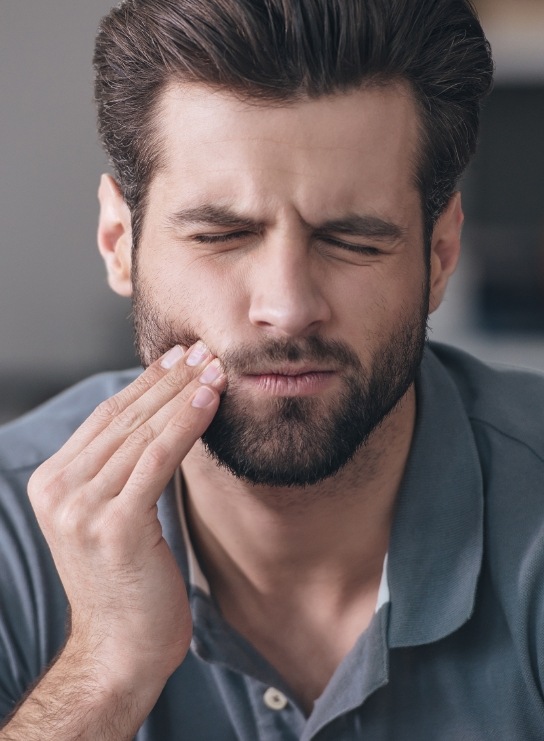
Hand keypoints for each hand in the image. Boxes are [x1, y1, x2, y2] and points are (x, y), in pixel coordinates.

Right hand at [27, 342, 225, 690]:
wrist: (120, 651)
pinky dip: (185, 424)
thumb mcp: (112, 516)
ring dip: (183, 394)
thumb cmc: (127, 583)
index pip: (105, 417)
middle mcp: (59, 490)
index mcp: (52, 482)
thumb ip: (119, 470)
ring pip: (142, 432)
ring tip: (215, 368)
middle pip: (123, 418)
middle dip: (169, 380)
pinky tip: (209, 400)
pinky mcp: (115, 525)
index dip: (145, 383)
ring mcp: (82, 508)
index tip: (178, 357)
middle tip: (204, 350)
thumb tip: (158, 416)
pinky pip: (158, 458)